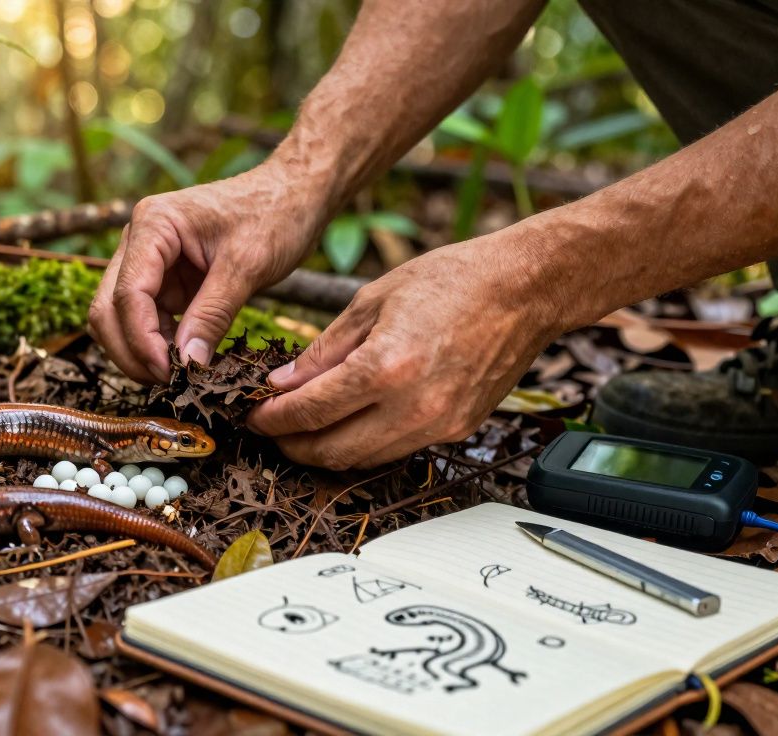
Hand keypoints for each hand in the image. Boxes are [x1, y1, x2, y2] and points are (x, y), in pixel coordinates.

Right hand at [88, 162, 322, 382]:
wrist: (294, 194)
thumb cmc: (276, 215)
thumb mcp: (247, 266)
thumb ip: (212, 315)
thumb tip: (187, 365)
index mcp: (153, 224)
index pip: (127, 293)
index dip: (142, 340)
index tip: (169, 373)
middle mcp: (139, 240)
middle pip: (108, 308)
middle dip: (131, 351)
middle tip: (168, 383)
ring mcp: (149, 262)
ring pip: (119, 318)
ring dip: (141, 351)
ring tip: (180, 375)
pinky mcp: (165, 280)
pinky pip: (148, 320)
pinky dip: (159, 344)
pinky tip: (188, 360)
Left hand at [246, 235, 559, 468]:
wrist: (525, 289)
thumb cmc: (453, 280)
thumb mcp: (371, 301)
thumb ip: (323, 351)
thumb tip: (282, 385)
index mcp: (385, 367)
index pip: (310, 410)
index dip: (272, 418)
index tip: (252, 416)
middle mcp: (413, 406)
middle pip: (332, 450)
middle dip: (291, 446)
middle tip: (269, 431)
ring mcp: (439, 425)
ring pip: (363, 460)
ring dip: (326, 452)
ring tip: (302, 432)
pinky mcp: (458, 431)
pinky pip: (396, 451)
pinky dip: (364, 445)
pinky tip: (347, 426)